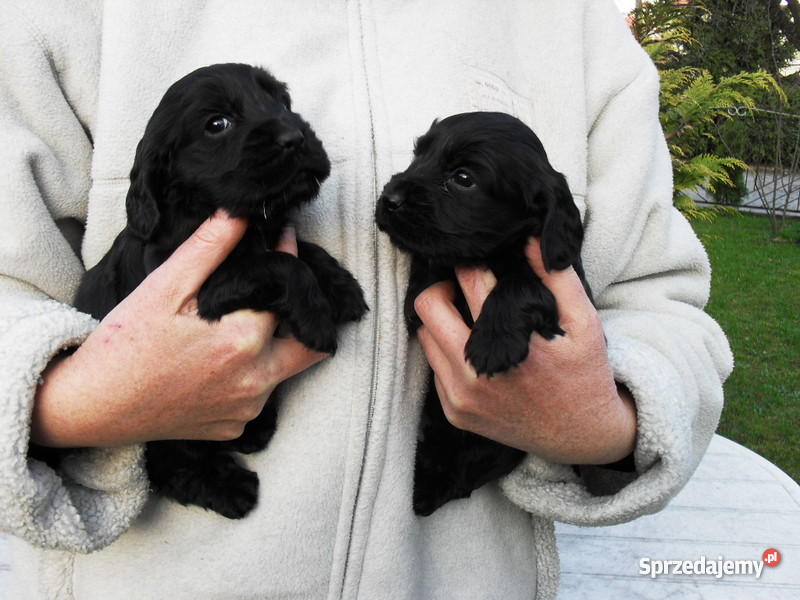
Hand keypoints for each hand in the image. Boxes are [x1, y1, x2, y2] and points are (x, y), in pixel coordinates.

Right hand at [31, 211, 326, 446]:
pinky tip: (223, 358)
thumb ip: (208, 248)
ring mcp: (246, 409)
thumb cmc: (124, 346)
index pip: (289, 294)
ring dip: (275, 345)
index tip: (284, 242)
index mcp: (243, 341)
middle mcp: (255, 380)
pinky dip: (251, 374)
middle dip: (303, 316)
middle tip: (280, 294)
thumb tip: (240, 214)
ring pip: (285, 370)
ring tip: (248, 321)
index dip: (288, 262)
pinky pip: (258, 395)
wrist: (92, 407)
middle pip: (310, 345)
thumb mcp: (164, 288)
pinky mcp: (233, 428)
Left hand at [414, 238, 635, 464]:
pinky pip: (433, 369)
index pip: (470, 280)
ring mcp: (460, 397)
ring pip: (425, 337)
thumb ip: (558, 278)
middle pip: (429, 305)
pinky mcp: (454, 414)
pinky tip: (473, 350)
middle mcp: (476, 372)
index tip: (481, 260)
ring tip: (470, 318)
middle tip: (466, 287)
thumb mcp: (584, 323)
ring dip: (442, 322)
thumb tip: (529, 238)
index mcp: (510, 344)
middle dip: (444, 287)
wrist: (581, 437)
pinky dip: (446, 353)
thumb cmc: (584, 374)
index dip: (473, 262)